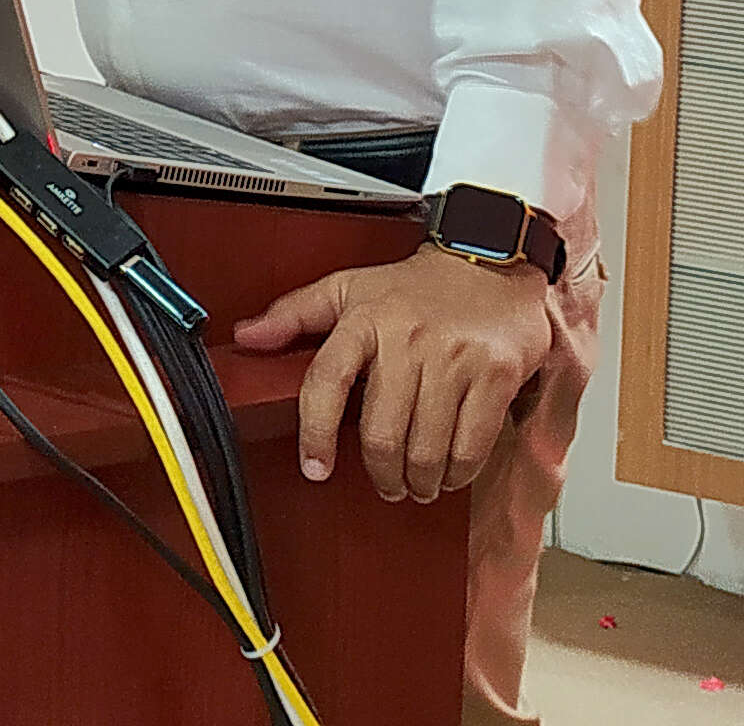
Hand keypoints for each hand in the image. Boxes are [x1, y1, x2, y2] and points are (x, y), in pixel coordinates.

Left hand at [234, 244, 556, 502]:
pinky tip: (450, 472)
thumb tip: (247, 336)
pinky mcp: (495, 374)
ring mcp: (455, 358)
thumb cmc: (418, 285)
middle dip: (382, 474)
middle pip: (381, 433)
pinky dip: (458, 473)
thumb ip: (295, 313)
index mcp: (366, 318)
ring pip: (426, 448)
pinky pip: (471, 445)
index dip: (315, 434)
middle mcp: (409, 338)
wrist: (490, 260)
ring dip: (419, 481)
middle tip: (387, 483)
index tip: (315, 468)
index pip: (326, 382)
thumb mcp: (351, 287)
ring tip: (417, 483)